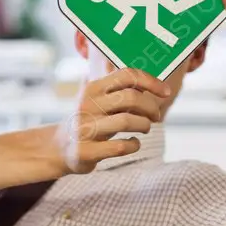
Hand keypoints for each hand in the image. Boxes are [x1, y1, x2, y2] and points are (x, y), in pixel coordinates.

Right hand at [55, 68, 169, 173]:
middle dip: (151, 107)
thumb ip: (119, 86)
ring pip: (127, 121)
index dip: (151, 81)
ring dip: (144, 125)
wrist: (60, 148)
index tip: (165, 92)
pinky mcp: (86, 151)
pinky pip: (120, 147)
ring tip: (145, 128)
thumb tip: (148, 74)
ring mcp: (85, 129)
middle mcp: (88, 105)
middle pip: (130, 98)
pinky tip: (134, 143)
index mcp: (93, 88)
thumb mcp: (99, 98)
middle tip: (155, 116)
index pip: (127, 75)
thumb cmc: (90, 120)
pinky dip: (134, 144)